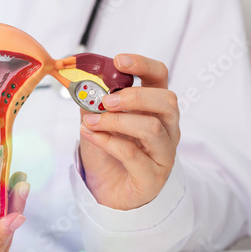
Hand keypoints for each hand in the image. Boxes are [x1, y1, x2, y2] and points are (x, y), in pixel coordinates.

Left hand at [79, 54, 179, 209]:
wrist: (104, 191)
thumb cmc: (105, 154)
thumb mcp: (95, 122)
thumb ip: (93, 102)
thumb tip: (83, 82)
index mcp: (154, 109)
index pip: (160, 78)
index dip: (143, 65)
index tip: (119, 60)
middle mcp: (166, 129)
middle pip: (167, 102)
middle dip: (134, 97)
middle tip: (105, 101)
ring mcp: (163, 154)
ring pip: (152, 129)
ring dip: (117, 121)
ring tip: (91, 122)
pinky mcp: (153, 177)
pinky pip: (133, 155)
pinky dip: (108, 142)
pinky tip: (90, 136)